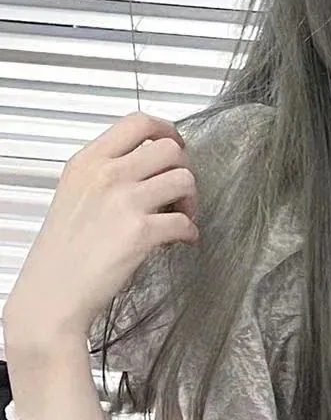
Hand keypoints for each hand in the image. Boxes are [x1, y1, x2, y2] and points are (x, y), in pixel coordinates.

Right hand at [5, 112, 199, 344]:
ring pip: (185, 179)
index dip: (167, 130)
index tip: (175, 143)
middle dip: (184, 168)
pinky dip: (190, 233)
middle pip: (171, 148)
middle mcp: (106, 175)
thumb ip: (108, 171)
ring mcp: (124, 202)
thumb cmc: (62, 254)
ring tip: (181, 216)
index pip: (138, 121)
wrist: (51, 299)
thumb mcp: (75, 194)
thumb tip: (152, 162)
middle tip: (179, 190)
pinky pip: (185, 221)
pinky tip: (181, 240)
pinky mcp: (140, 232)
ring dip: (191, 200)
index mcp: (87, 162)